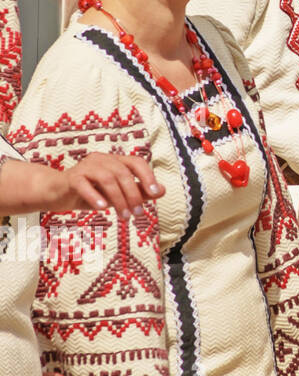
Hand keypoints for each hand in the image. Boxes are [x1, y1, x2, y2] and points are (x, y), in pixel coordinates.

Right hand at [43, 154, 163, 216]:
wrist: (57, 194)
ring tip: (124, 216)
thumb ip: (138, 191)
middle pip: (123, 173)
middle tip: (138, 214)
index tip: (156, 193)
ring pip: (107, 179)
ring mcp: (85, 166)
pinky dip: (94, 195)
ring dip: (118, 199)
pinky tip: (102, 208)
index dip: (148, 176)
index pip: (136, 162)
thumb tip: (163, 191)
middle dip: (133, 194)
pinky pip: (84, 184)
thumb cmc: (90, 193)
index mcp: (115, 160)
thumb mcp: (116, 194)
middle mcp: (102, 159)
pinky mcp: (71, 177)